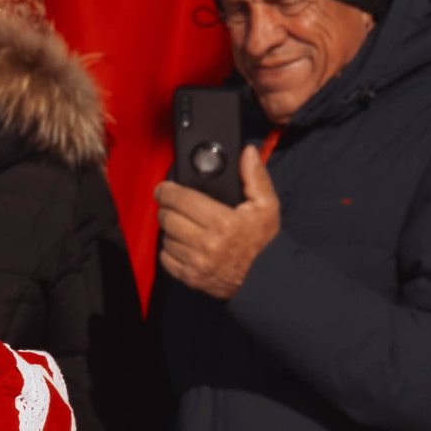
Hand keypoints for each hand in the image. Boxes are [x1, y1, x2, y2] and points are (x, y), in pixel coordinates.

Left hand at [157, 146, 277, 300]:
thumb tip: (247, 153)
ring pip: (165, 237)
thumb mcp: (266, 205)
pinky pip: (165, 258)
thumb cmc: (263, 241)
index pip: (181, 200)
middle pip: (167, 217)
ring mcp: (196, 262)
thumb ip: (255, 177)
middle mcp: (206, 243)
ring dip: (171, 229)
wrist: (265, 277)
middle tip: (175, 206)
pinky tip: (184, 244)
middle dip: (168, 209)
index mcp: (223, 222)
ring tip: (184, 226)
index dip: (167, 191)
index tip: (164, 188)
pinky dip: (170, 250)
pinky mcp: (189, 277)